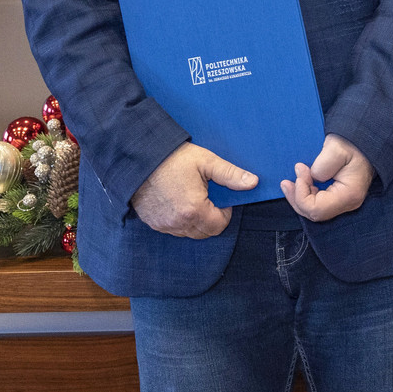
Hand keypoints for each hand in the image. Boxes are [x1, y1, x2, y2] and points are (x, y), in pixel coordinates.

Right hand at [129, 141, 255, 237]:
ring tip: (194, 198)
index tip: (220, 197)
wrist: (139, 159)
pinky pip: (173, 229)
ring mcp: (163, 225)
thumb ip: (231, 174)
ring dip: (196, 221)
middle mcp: (178, 223)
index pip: (219, 225)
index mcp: (194, 210)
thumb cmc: (173, 158)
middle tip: (208, 197)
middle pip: (205, 233)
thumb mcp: (206, 162)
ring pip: (189, 233)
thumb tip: (253, 182)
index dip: (225, 212)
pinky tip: (180, 202)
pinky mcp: (153, 223)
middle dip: (212, 218)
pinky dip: (181, 221)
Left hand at [280, 134, 373, 221]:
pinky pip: (318, 205)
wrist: (363, 142)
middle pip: (314, 213)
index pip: (317, 209)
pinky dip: (305, 196)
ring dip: (299, 197)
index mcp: (349, 194)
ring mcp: (344, 203)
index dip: (302, 196)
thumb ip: (321, 166)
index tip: (300, 174)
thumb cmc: (352, 144)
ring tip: (289, 182)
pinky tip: (300, 183)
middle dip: (297, 198)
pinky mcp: (339, 199)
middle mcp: (348, 204)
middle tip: (286, 182)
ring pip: (314, 211)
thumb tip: (311, 177)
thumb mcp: (336, 149)